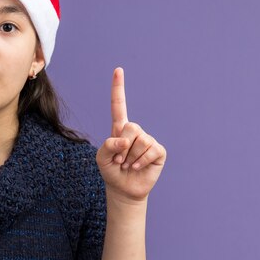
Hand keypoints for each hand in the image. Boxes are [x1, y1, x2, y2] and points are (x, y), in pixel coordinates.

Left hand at [96, 67, 166, 202]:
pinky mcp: (158, 151)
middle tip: (119, 160)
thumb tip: (125, 139)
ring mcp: (148, 140)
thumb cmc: (111, 171)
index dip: (118, 88)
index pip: (119, 105)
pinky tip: (137, 167)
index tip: (118, 70)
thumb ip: (107, 146)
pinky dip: (141, 161)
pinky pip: (151, 150)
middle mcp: (135, 132)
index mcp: (119, 129)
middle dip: (122, 147)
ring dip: (130, 157)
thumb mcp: (101, 159)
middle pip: (131, 127)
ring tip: (128, 165)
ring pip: (140, 141)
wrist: (123, 189)